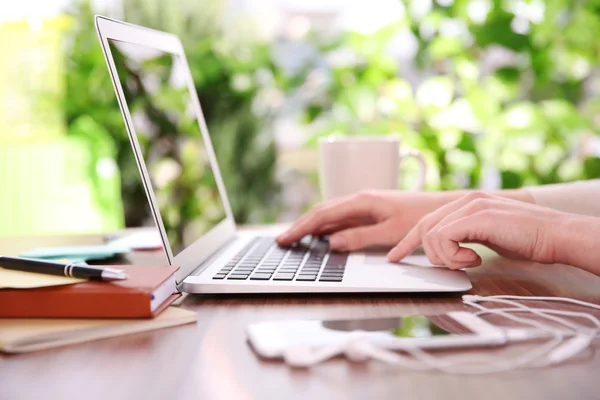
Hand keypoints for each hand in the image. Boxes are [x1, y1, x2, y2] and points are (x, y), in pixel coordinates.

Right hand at [276, 191, 450, 250]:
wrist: (444, 208)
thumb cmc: (422, 218)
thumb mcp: (391, 232)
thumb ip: (360, 237)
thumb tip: (332, 243)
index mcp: (361, 202)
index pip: (322, 215)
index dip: (301, 228)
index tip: (285, 239)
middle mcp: (360, 199)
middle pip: (321, 212)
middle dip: (300, 226)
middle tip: (282, 240)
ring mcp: (365, 204)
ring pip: (330, 214)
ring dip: (312, 225)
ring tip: (295, 238)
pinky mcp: (371, 210)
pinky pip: (342, 218)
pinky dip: (327, 226)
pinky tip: (322, 235)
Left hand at [386, 192, 568, 268]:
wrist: (555, 235)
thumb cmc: (527, 239)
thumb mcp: (487, 237)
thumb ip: (465, 237)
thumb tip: (448, 251)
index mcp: (467, 204)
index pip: (427, 221)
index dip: (408, 241)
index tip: (396, 257)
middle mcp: (465, 201)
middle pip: (424, 226)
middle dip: (421, 251)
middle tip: (442, 267)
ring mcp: (471, 206)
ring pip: (432, 234)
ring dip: (445, 256)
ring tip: (469, 262)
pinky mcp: (477, 216)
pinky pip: (445, 237)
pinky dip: (454, 254)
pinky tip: (475, 259)